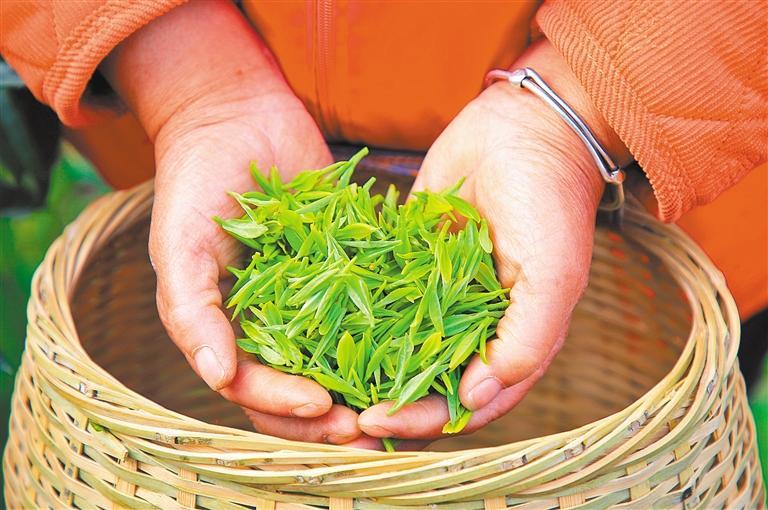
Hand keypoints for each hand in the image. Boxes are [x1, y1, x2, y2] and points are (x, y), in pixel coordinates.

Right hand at [101, 0, 363, 444]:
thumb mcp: (179, 245)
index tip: (324, 408)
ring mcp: (308, 296)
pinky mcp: (344, 266)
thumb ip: (191, 311)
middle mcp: (269, 321)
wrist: (237, 115)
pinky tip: (420, 344)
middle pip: (299, 387)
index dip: (284, 405)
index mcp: (226, 327)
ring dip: (366, 385)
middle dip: (331, 416)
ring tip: (402, 405)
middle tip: (370, 431)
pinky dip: (390, 329)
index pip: (253, 386)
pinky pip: (367, 305)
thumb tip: (217, 377)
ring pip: (338, 357)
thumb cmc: (194, 180)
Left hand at [358, 40, 631, 440]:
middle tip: (343, 412)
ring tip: (323, 383)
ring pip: (399, 346)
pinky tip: (318, 326)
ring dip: (367, 368)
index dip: (425, 419)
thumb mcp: (552, 276)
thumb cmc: (549, 202)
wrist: (523, 127)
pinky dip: (356, 313)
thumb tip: (476, 398)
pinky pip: (382, 296)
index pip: (467, 402)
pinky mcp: (411, 261)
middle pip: (427, 382)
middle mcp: (473, 325)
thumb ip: (526, 341)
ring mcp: (439, 294)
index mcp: (512, 339)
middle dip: (389, 402)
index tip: (378, 421)